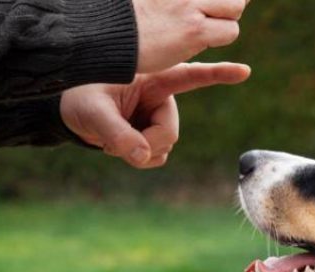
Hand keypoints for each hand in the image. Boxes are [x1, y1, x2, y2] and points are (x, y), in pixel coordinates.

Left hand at [61, 62, 249, 167]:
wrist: (69, 113)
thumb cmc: (78, 98)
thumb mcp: (92, 112)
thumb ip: (117, 134)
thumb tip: (142, 157)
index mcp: (153, 78)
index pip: (191, 75)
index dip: (218, 74)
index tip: (245, 71)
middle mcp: (160, 97)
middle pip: (170, 132)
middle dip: (146, 145)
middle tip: (117, 146)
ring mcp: (157, 117)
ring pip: (164, 147)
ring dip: (139, 152)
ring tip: (112, 140)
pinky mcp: (150, 134)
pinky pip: (156, 155)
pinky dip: (138, 158)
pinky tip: (119, 147)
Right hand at [133, 0, 247, 73]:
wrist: (109, 33)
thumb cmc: (134, 13)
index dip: (223, 1)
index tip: (201, 11)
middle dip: (226, 5)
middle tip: (203, 16)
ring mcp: (190, 5)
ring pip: (235, 7)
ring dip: (223, 22)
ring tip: (197, 27)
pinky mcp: (194, 30)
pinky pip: (229, 31)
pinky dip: (219, 37)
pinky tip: (195, 38)